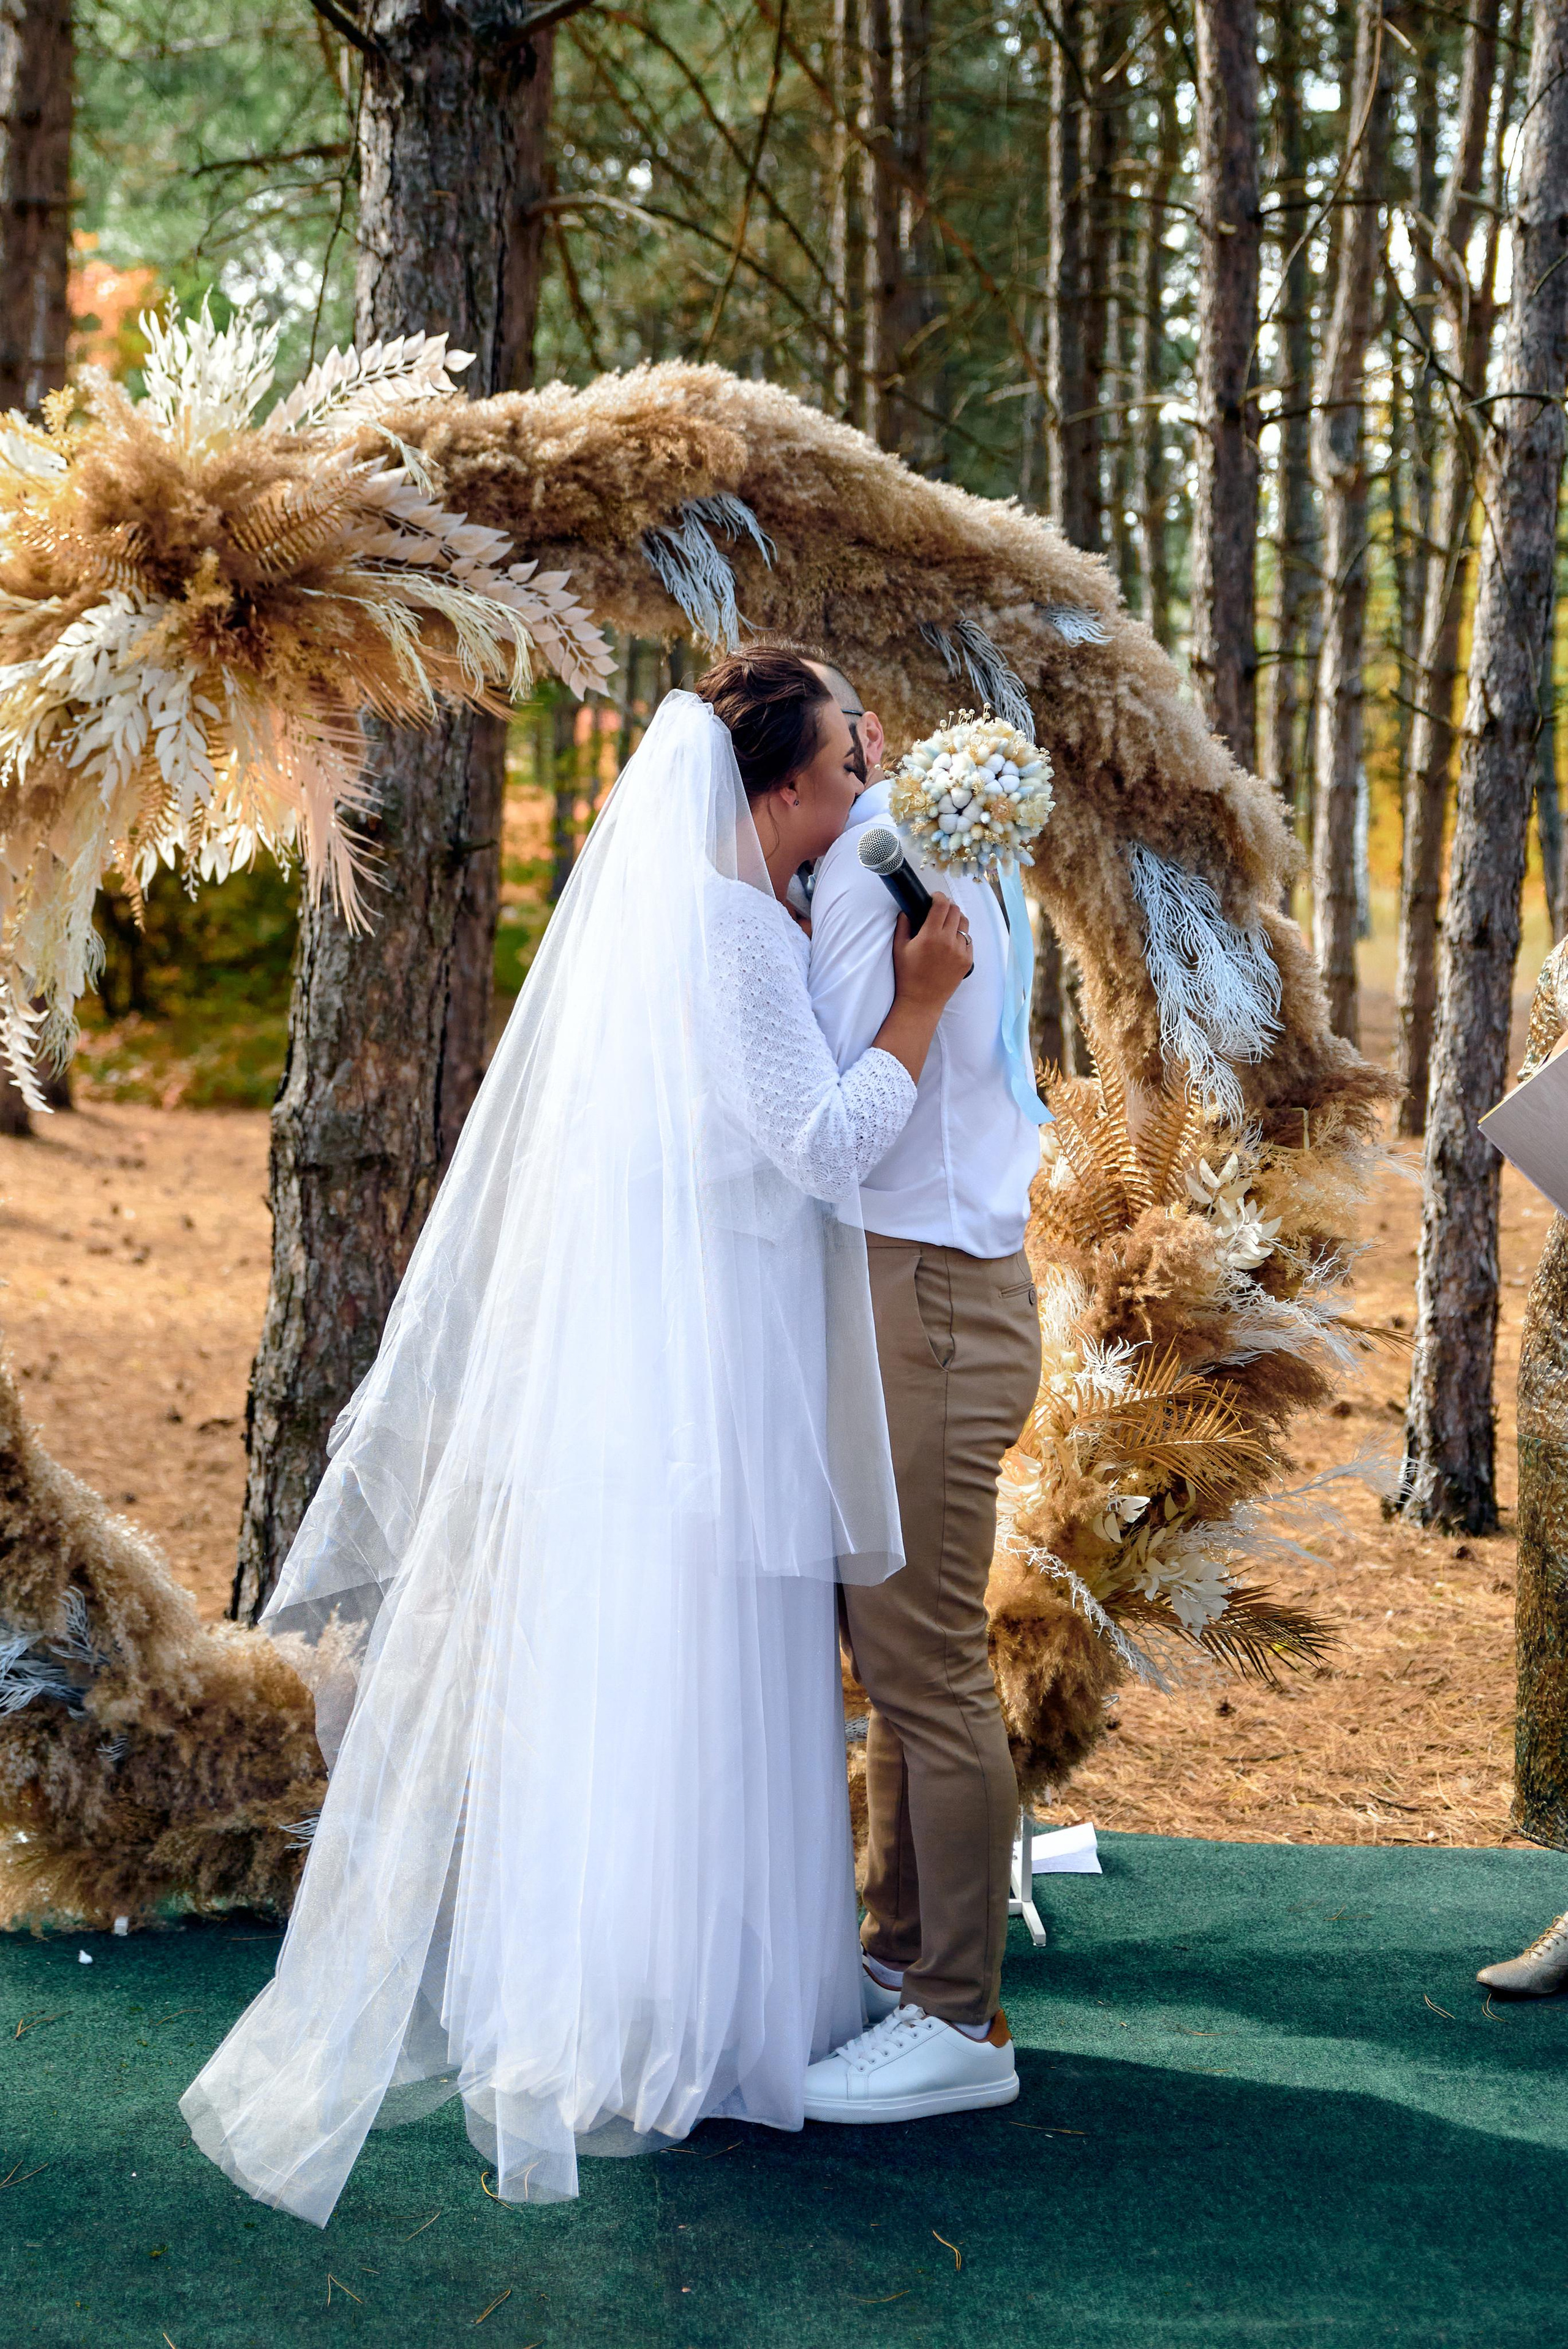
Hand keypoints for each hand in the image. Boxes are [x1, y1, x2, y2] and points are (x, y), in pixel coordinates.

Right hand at [891, 896, 972, 1014]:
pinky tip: (952, 941)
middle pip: (956, 911)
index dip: (939, 896)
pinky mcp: (967, 961)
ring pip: (965, 924)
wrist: (921, 1000)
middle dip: (948, 906)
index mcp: (930, 936)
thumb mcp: (899, 948)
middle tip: (940, 910)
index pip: (942, 905)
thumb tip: (907, 911)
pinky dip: (961, 936)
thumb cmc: (907, 975)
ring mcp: (961, 951)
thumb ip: (903, 925)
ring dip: (957, 919)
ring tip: (948, 924)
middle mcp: (948, 941)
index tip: (934, 897)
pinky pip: (969, 940)